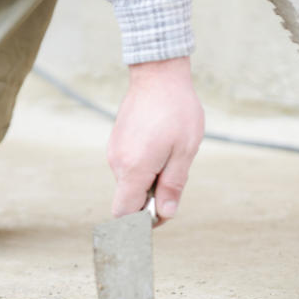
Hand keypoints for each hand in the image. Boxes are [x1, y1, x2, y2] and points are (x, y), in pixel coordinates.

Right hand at [108, 57, 203, 226]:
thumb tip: (165, 214)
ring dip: (149, 182)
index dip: (140, 223)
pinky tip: (161, 148)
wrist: (158, 74)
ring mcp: (115, 151)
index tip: (160, 215)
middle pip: (129, 199)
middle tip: (174, 180)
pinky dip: (144, 168)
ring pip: (130, 183)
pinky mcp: (117, 142)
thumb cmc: (177, 110)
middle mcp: (118, 162)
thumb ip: (173, 185)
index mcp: (134, 168)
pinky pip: (129, 167)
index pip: (124, 214)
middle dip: (150, 200)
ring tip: (170, 157)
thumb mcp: (184, 151)